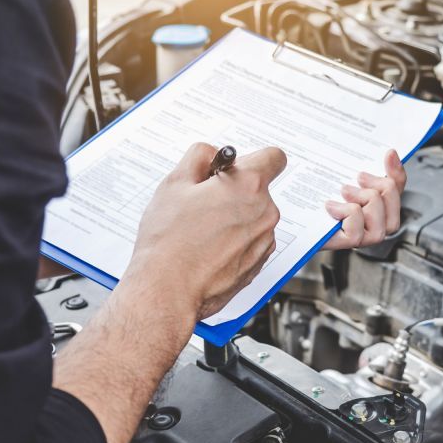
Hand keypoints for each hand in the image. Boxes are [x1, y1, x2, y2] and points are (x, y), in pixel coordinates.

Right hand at [120, 143, 285, 322]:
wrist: (168, 289)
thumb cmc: (169, 241)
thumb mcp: (175, 183)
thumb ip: (200, 156)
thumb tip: (212, 152)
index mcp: (248, 186)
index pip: (273, 157)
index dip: (252, 159)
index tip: (236, 167)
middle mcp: (265, 212)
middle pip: (258, 189)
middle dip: (235, 191)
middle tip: (203, 202)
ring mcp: (265, 239)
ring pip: (254, 216)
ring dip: (235, 217)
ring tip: (202, 230)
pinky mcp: (259, 262)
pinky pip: (252, 240)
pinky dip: (236, 240)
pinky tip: (209, 248)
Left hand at [323, 149, 406, 249]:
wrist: (286, 212)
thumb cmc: (313, 194)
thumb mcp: (337, 173)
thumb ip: (362, 166)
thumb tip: (390, 152)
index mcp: (374, 201)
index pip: (397, 188)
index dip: (397, 171)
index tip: (388, 154)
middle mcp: (372, 221)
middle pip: (393, 204)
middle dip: (381, 187)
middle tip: (359, 178)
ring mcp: (362, 236)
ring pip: (382, 222)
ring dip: (364, 201)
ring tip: (344, 192)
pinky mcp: (346, 243)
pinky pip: (357, 233)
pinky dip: (346, 214)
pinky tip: (331, 206)